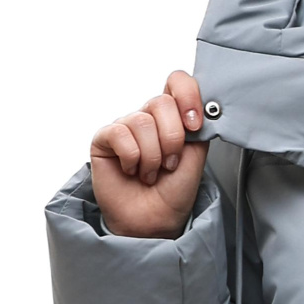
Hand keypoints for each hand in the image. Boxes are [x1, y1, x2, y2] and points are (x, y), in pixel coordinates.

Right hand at [89, 71, 209, 237]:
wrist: (154, 221)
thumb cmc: (173, 192)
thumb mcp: (196, 157)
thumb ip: (198, 128)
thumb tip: (199, 106)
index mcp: (172, 117)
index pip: (177, 82)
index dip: (187, 96)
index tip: (194, 125)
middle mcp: (148, 118)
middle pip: (161, 102)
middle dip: (172, 138)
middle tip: (170, 164)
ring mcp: (125, 127)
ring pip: (141, 121)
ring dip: (152, 156)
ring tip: (150, 174)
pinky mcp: (104, 139)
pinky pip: (119, 133)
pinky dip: (131, 157)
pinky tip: (131, 170)